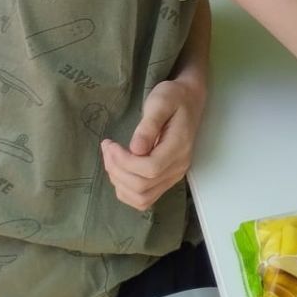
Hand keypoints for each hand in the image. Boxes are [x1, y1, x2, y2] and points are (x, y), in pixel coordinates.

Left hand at [100, 76, 204, 209]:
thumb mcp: (160, 102)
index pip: (150, 169)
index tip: (111, 144)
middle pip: (143, 186)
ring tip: (111, 158)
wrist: (188, 100)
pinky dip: (125, 190)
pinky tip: (118, 170)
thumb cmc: (173, 97)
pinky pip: (143, 199)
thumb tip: (135, 149)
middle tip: (108, 147)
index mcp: (179, 148)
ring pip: (141, 198)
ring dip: (119, 182)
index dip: (125, 162)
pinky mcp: (165, 179)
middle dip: (117, 170)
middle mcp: (178, 167)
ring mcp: (173, 176)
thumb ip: (149, 125)